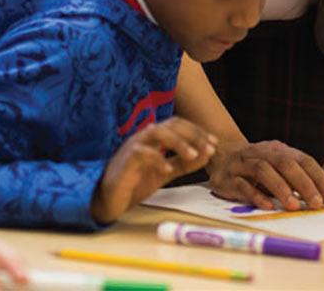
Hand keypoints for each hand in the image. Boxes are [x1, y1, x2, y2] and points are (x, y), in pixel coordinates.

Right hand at [91, 117, 216, 223]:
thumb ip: (182, 163)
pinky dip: (157, 158)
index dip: (197, 132)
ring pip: (156, 132)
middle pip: (170, 125)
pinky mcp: (125, 160)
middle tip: (209, 148)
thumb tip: (206, 155)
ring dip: (178, 142)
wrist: (109, 199)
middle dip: (193, 134)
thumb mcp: (164, 172)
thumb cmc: (134, 182)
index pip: (178, 125)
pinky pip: (141, 152)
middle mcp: (144, 138)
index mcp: (154, 139)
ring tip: (194, 155)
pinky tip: (167, 170)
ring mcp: (133, 146)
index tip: (214, 143)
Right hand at [207, 140, 323, 210]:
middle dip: (303, 183)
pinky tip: (268, 206)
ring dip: (281, 188)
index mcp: (277, 149)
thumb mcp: (276, 166)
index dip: (318, 177)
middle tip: (317, 203)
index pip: (301, 159)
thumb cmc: (255, 167)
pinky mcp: (228, 178)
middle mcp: (260, 152)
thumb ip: (296, 178)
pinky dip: (256, 195)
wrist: (219, 156)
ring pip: (263, 170)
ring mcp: (242, 164)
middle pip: (284, 163)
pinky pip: (242, 185)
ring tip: (294, 206)